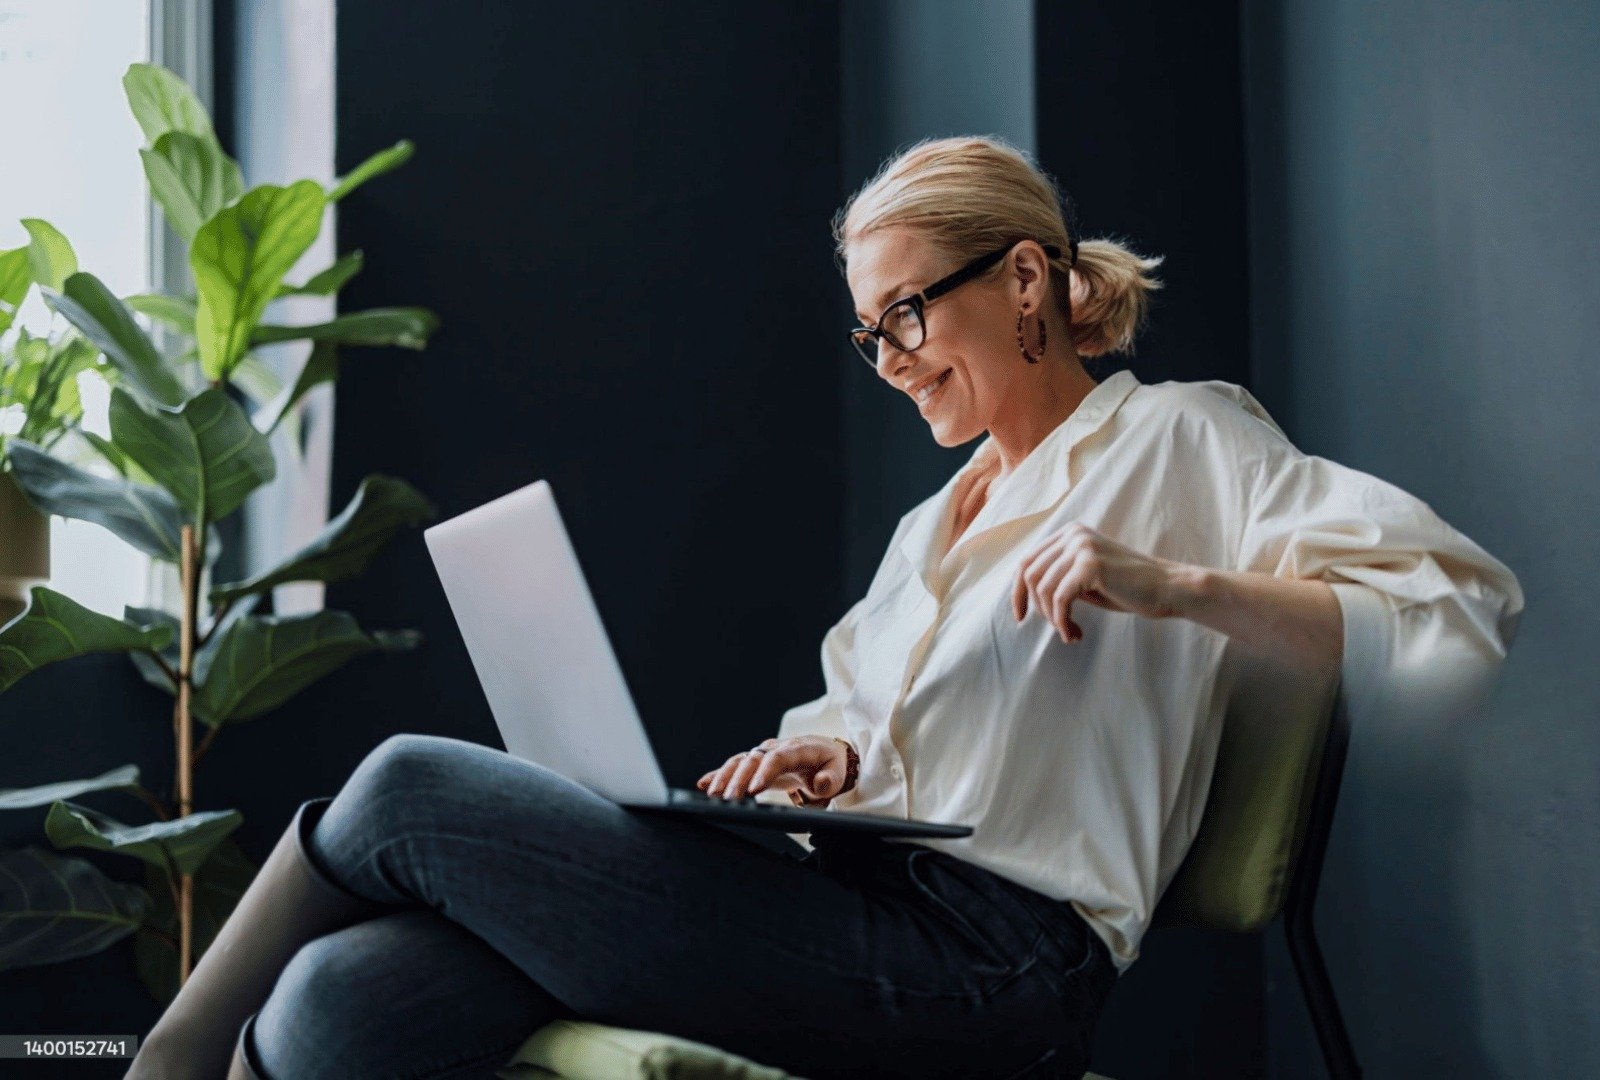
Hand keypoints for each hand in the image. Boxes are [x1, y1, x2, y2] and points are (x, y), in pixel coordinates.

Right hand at [696, 735, 851, 802]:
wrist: (825, 754)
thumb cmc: (831, 764)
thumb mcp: (839, 771)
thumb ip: (831, 778)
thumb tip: (821, 783)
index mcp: (797, 749)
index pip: (778, 758)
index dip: (764, 772)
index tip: (754, 789)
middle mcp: (776, 748)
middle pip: (753, 760)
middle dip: (738, 779)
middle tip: (727, 799)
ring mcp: (765, 754)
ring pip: (740, 761)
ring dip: (725, 777)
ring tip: (712, 795)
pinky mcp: (757, 763)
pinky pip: (735, 766)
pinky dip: (719, 774)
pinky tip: (704, 784)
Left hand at [1011, 522, 1187, 643]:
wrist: (1167, 588)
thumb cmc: (1128, 588)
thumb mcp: (1085, 579)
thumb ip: (1059, 578)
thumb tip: (1023, 594)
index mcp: (1070, 533)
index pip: (1027, 561)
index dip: (1018, 592)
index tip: (1020, 617)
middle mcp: (1073, 535)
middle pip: (1029, 574)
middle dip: (1037, 608)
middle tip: (1058, 628)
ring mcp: (1082, 546)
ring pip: (1043, 589)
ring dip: (1053, 619)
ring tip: (1070, 633)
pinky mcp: (1091, 564)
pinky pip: (1060, 599)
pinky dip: (1062, 622)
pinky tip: (1074, 634)